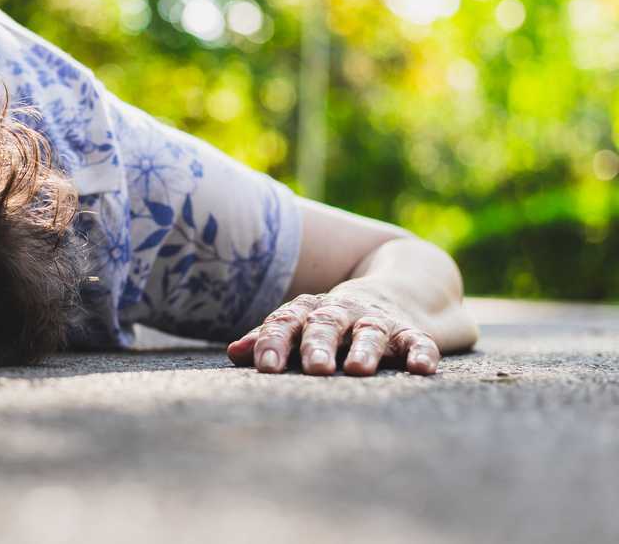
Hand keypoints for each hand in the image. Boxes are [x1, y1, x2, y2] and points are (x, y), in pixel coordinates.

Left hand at [226, 290, 440, 375]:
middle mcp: (343, 311)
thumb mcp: (303, 324)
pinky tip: (421, 368)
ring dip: (365, 348)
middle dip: (319, 344)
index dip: (275, 342)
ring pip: (370, 330)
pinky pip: (417, 340)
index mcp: (310, 311)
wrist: (398, 286)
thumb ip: (270, 339)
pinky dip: (420, 352)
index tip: (265, 367)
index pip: (287, 321)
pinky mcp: (411, 330)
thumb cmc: (336, 319)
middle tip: (314, 367)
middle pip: (327, 322)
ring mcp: (378, 319)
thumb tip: (233, 354)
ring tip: (358, 369)